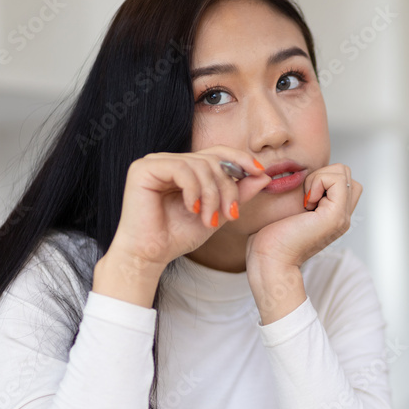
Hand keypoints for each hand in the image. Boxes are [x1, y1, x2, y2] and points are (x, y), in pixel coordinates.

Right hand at [94, 146, 268, 305]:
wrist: (150, 255)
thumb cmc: (178, 236)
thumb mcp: (218, 213)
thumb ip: (238, 194)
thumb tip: (264, 175)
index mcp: (186, 168)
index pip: (217, 153)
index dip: (240, 159)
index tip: (259, 172)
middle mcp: (170, 161)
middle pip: (212, 160)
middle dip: (227, 189)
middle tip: (230, 216)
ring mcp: (155, 162)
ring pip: (200, 165)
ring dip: (211, 195)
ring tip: (209, 219)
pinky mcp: (143, 168)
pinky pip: (181, 168)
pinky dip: (193, 190)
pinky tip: (192, 209)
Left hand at [245, 163, 360, 271]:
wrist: (270, 260)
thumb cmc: (272, 239)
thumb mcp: (292, 208)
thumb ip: (306, 193)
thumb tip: (303, 172)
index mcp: (334, 215)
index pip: (342, 179)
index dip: (321, 178)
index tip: (302, 199)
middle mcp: (342, 216)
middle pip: (345, 173)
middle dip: (322, 175)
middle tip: (305, 198)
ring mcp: (342, 216)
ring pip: (343, 172)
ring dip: (319, 178)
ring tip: (306, 201)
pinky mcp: (336, 216)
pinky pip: (337, 179)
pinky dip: (318, 182)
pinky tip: (306, 202)